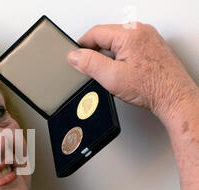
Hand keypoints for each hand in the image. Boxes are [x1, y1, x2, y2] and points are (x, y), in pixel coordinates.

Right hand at [67, 22, 197, 122]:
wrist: (174, 98)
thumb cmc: (152, 88)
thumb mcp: (112, 77)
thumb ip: (89, 64)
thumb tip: (74, 56)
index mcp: (129, 34)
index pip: (95, 33)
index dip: (81, 47)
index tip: (75, 58)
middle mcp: (140, 31)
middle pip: (106, 37)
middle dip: (96, 53)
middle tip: (93, 71)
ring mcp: (148, 38)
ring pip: (117, 43)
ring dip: (109, 57)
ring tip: (112, 74)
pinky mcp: (152, 47)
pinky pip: (128, 48)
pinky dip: (121, 59)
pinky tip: (124, 74)